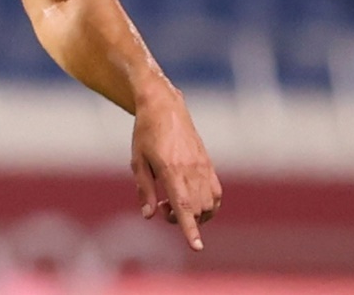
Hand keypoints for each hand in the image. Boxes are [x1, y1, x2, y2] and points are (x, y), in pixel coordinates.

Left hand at [130, 87, 221, 251]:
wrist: (164, 106)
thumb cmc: (145, 133)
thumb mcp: (137, 160)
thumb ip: (143, 189)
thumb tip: (148, 215)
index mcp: (170, 169)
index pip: (183, 206)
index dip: (189, 229)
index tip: (196, 247)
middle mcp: (190, 170)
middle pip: (196, 210)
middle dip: (181, 220)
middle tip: (161, 207)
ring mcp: (203, 167)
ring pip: (209, 205)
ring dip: (196, 214)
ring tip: (174, 202)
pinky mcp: (208, 164)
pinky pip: (216, 193)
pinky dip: (209, 205)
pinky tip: (193, 200)